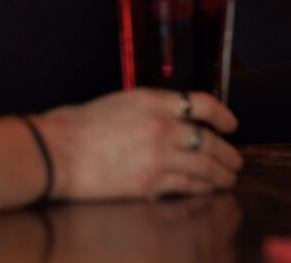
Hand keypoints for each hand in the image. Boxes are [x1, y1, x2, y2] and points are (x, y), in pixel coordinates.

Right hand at [36, 89, 242, 200]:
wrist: (56, 151)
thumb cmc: (73, 126)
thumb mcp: (114, 103)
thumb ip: (143, 111)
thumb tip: (160, 122)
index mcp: (150, 100)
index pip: (202, 104)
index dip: (222, 115)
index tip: (230, 124)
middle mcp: (162, 127)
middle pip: (210, 140)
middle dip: (228, 153)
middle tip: (234, 160)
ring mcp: (159, 157)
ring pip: (206, 167)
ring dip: (221, 174)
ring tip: (227, 179)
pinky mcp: (151, 184)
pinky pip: (187, 186)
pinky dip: (201, 188)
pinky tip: (205, 189)